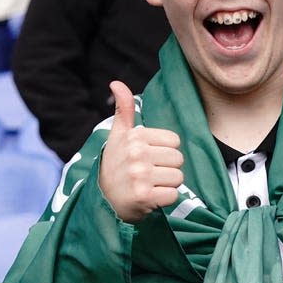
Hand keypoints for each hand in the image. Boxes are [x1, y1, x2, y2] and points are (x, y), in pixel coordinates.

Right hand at [99, 80, 183, 222]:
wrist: (104, 199)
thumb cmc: (116, 164)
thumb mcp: (118, 135)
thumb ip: (123, 110)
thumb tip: (116, 83)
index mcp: (135, 136)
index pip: (174, 141)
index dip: (165, 152)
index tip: (149, 158)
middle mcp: (137, 154)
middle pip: (178, 159)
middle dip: (168, 169)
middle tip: (149, 174)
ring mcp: (140, 176)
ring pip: (178, 177)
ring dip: (167, 184)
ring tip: (150, 185)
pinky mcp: (144, 196)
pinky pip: (173, 195)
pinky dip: (165, 199)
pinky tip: (151, 198)